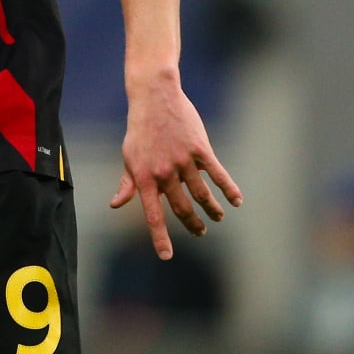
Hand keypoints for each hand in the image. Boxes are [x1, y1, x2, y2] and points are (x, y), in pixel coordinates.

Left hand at [110, 74, 241, 258]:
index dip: (160, 237)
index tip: (167, 256)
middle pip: (182, 208)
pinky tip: (237, 200)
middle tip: (200, 232)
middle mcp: (164, 173)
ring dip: (212, 210)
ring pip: (202, 195)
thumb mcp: (129, 156)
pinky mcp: (200, 149)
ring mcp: (183, 161)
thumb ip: (127, 184)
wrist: (154, 97)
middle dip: (193, 224)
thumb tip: (116, 204)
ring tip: (218, 217)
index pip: (153, 215)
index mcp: (144, 178)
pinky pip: (217, 175)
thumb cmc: (140, 128)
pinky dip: (229, 189)